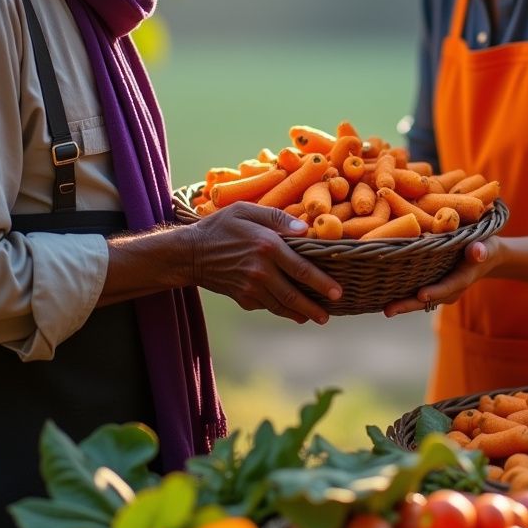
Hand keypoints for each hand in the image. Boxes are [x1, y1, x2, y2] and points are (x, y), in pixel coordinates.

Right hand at [180, 202, 338, 324]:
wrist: (189, 253)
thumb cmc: (221, 226)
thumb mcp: (246, 211)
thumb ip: (277, 218)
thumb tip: (305, 230)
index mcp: (267, 246)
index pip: (301, 268)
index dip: (322, 282)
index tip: (338, 292)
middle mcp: (261, 271)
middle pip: (295, 295)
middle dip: (315, 308)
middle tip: (329, 315)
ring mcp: (251, 288)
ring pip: (282, 306)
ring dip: (300, 313)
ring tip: (314, 317)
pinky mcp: (242, 299)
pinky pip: (266, 306)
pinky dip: (280, 309)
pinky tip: (290, 310)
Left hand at [383, 237, 501, 317]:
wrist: (484, 256)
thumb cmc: (484, 247)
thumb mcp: (486, 246)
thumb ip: (481, 250)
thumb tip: (477, 251)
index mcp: (463, 278)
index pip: (448, 286)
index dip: (435, 291)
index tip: (421, 295)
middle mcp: (450, 290)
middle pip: (428, 300)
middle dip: (409, 305)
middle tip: (388, 310)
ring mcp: (441, 291)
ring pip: (420, 301)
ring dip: (403, 305)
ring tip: (384, 309)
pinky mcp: (432, 287)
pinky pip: (417, 296)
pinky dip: (403, 297)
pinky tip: (384, 297)